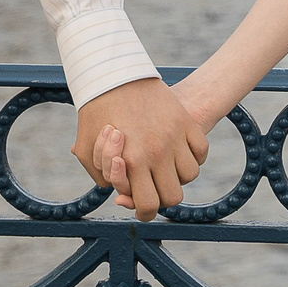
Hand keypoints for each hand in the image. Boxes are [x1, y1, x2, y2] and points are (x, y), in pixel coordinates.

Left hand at [97, 66, 247, 212]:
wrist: (113, 73)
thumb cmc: (95, 112)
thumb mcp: (86, 149)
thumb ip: (101, 177)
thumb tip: (121, 195)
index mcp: (133, 160)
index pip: (148, 206)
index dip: (144, 213)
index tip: (142, 209)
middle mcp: (158, 151)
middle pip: (173, 197)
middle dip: (161, 197)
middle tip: (152, 188)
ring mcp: (175, 136)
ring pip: (190, 175)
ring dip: (177, 176)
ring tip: (163, 166)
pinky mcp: (186, 122)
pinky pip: (201, 151)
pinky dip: (193, 156)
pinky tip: (177, 152)